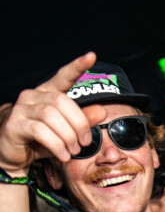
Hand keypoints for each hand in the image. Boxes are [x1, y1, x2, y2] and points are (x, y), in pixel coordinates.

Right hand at [0, 52, 104, 171]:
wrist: (15, 153)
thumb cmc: (42, 140)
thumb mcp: (67, 130)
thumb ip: (83, 120)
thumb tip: (102, 111)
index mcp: (48, 93)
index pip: (63, 76)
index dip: (77, 66)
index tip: (91, 56)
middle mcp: (33, 96)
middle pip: (62, 102)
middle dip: (79, 124)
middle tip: (85, 142)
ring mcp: (21, 108)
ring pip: (51, 116)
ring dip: (68, 136)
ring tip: (73, 150)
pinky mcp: (14, 124)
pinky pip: (40, 131)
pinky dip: (57, 145)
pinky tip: (63, 155)